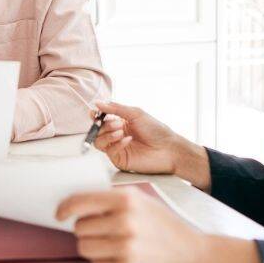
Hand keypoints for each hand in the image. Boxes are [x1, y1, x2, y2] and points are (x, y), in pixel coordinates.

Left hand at [56, 188, 207, 262]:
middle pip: (79, 228)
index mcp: (127, 200)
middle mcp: (124, 222)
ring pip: (84, 247)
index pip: (79, 202)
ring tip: (115, 247)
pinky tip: (125, 260)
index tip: (59, 214)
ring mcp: (125, 248)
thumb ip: (113, 201)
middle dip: (87, 231)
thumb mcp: (144, 203)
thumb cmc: (168, 229)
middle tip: (105, 234)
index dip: (65, 209)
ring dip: (94, 248)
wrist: (198, 258)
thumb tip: (76, 205)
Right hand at [92, 101, 211, 191]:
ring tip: (120, 132)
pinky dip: (116, 144)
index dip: (95, 116)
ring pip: (99, 141)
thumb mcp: (136, 114)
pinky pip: (109, 151)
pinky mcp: (120, 159)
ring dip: (107, 134)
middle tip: (116, 123)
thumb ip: (116, 108)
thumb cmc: (156, 130)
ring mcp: (117, 147)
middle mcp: (116, 135)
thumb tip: (97, 103)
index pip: (101, 119)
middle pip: (97, 130)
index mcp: (119, 123)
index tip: (94, 113)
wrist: (168, 148)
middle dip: (103, 125)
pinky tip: (127, 140)